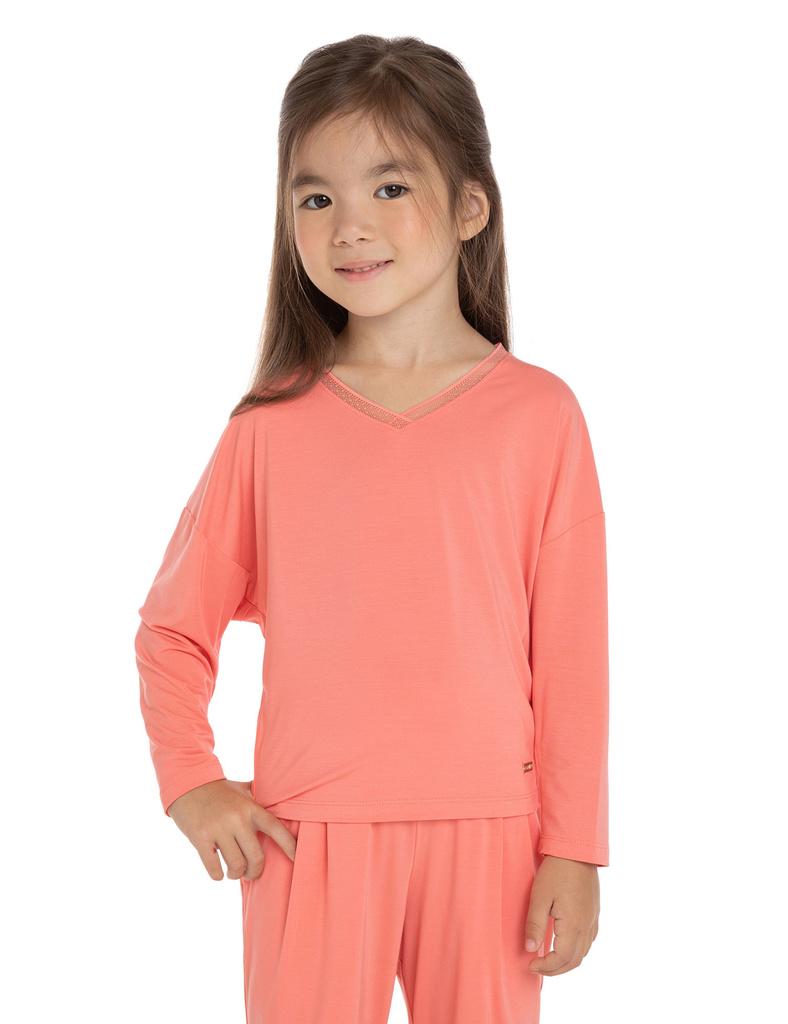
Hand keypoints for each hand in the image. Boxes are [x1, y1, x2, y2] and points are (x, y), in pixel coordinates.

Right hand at [167, 779, 296, 880]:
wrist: (187, 784)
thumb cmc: (218, 789)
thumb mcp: (241, 788)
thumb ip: (259, 793)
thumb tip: (281, 792)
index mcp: (250, 807)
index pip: (276, 828)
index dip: (289, 844)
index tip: (297, 858)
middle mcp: (237, 818)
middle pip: (256, 857)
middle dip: (254, 872)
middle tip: (249, 873)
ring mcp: (218, 828)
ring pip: (236, 865)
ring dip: (236, 875)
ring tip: (233, 873)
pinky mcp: (200, 838)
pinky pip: (214, 868)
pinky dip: (218, 875)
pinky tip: (218, 872)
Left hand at [525, 854, 599, 975]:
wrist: (577, 850)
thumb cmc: (556, 871)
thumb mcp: (539, 896)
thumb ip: (534, 924)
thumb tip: (530, 949)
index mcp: (574, 924)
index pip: (562, 958)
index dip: (546, 967)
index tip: (531, 964)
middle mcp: (587, 925)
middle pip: (575, 960)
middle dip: (556, 969)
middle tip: (538, 967)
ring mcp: (593, 919)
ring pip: (584, 952)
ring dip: (567, 961)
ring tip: (549, 960)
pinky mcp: (595, 912)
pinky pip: (589, 940)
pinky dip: (577, 950)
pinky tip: (566, 944)